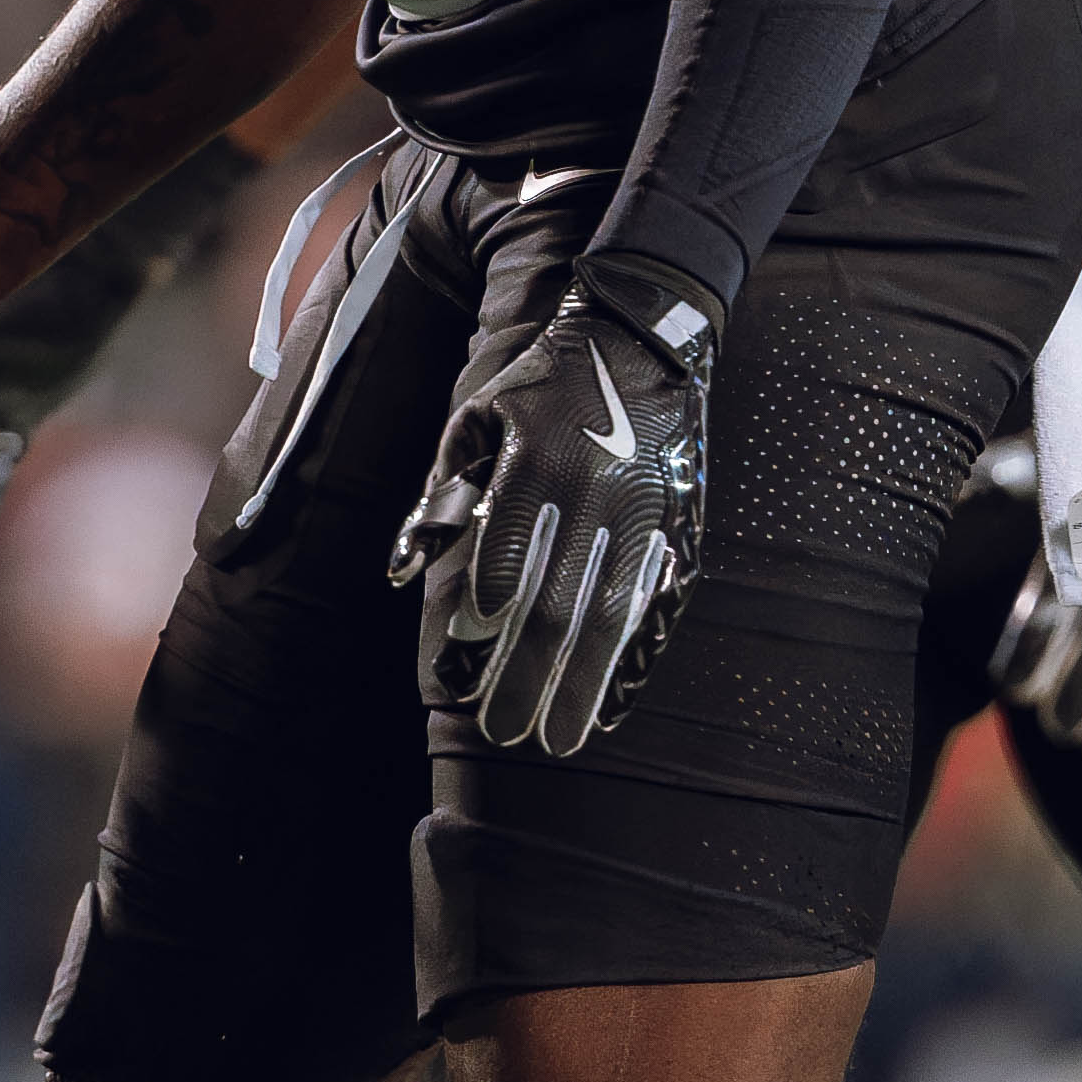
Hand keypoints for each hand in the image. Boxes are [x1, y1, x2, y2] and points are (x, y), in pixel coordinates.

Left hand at [393, 271, 711, 754]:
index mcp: (538, 458)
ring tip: (556, 739)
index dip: (485, 613)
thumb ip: (440, 497)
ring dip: (581, 687)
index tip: (460, 669)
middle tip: (500, 733)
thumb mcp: (477, 422)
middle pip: (559, 601)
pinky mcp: (680, 530)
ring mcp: (647, 515)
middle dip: (527, 675)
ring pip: (612, 617)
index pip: (508, 551)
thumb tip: (401, 573)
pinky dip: (631, 661)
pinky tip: (610, 704)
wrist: (643, 342)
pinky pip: (654, 609)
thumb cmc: (540, 388)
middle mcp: (597, 492)